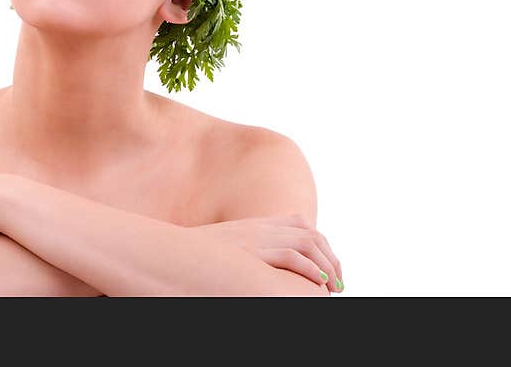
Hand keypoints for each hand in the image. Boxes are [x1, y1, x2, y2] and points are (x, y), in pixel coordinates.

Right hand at [189, 213, 343, 292]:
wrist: (171, 251)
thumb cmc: (194, 256)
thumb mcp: (224, 248)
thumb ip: (245, 250)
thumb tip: (260, 268)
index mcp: (254, 224)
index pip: (299, 223)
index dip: (320, 243)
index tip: (328, 266)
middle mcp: (259, 228)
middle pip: (309, 233)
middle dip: (330, 257)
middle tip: (338, 282)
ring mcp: (256, 239)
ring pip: (307, 243)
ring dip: (327, 265)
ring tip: (333, 287)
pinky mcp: (252, 252)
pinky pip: (291, 257)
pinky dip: (310, 269)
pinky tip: (319, 284)